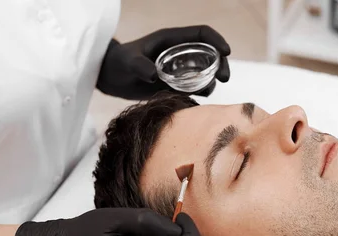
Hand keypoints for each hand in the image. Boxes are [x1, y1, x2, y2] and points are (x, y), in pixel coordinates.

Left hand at [96, 25, 230, 99]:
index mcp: (171, 40)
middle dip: (221, 63)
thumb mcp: (128, 62)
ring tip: (208, 91)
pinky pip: (194, 87)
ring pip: (205, 72)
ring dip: (212, 80)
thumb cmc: (118, 63)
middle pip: (209, 54)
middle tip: (224, 79)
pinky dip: (201, 92)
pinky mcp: (175, 84)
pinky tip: (199, 99)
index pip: (201, 34)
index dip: (217, 40)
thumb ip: (139, 66)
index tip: (226, 52)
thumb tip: (155, 76)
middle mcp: (179, 53)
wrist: (110, 77)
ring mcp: (178, 69)